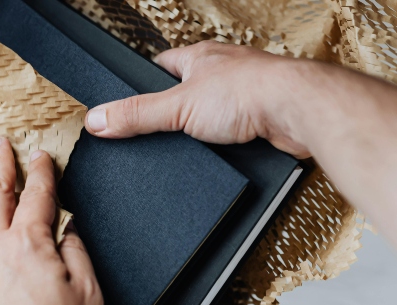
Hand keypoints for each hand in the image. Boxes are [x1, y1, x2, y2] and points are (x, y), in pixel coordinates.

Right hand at [83, 41, 313, 157]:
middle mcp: (225, 71)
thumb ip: (136, 114)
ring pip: (215, 112)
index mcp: (200, 58)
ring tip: (191, 144)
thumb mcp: (176, 106)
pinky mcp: (263, 119)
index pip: (163, 65)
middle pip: (189, 90)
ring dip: (205, 129)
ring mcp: (246, 94)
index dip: (146, 83)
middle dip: (176, 111)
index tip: (133, 97)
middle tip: (160, 128)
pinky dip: (227, 144)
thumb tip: (98, 118)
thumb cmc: (250, 91)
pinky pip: (236, 131)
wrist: (298, 110)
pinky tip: (221, 154)